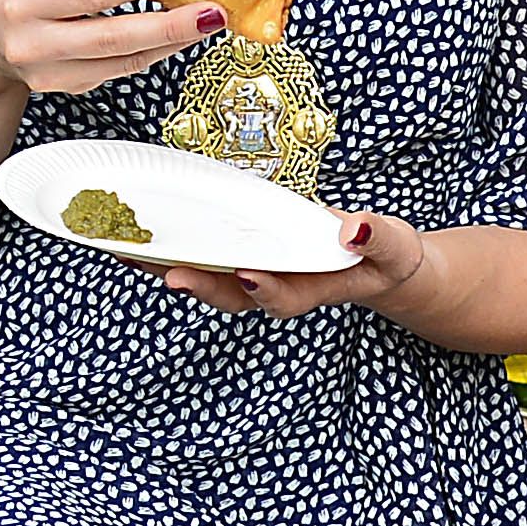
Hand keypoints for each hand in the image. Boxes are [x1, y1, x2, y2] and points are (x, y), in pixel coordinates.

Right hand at [0, 0, 229, 103]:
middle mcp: (33, 42)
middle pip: (112, 36)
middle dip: (169, 24)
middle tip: (213, 10)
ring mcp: (49, 72)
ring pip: (122, 60)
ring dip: (171, 40)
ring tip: (207, 20)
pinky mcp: (65, 87)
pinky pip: (119, 69)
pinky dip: (153, 51)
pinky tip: (177, 33)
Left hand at [163, 211, 435, 324]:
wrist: (373, 262)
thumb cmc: (383, 256)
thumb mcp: (394, 246)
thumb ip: (378, 238)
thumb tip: (353, 228)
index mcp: (311, 289)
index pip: (283, 297)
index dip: (265, 289)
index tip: (250, 275)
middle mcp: (274, 286)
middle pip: (229, 295)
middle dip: (200, 284)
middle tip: (170, 274)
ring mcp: (254, 272)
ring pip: (207, 277)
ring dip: (170, 267)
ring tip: (133, 254)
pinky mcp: (241, 254)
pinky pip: (202, 255)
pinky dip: (170, 249)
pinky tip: (139, 238)